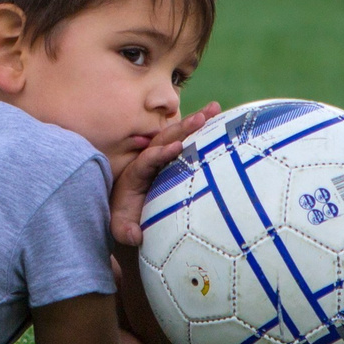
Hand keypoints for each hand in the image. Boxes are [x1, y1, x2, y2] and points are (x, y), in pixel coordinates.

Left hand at [109, 102, 218, 247]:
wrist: (132, 213)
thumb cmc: (129, 220)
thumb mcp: (122, 227)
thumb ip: (124, 230)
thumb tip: (134, 235)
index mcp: (135, 174)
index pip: (147, 160)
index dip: (160, 153)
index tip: (176, 147)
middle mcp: (148, 160)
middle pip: (164, 139)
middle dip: (182, 128)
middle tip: (202, 117)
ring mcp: (161, 157)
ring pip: (178, 135)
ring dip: (196, 121)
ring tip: (216, 108)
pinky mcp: (173, 158)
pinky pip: (188, 141)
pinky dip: (202, 130)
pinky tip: (221, 119)